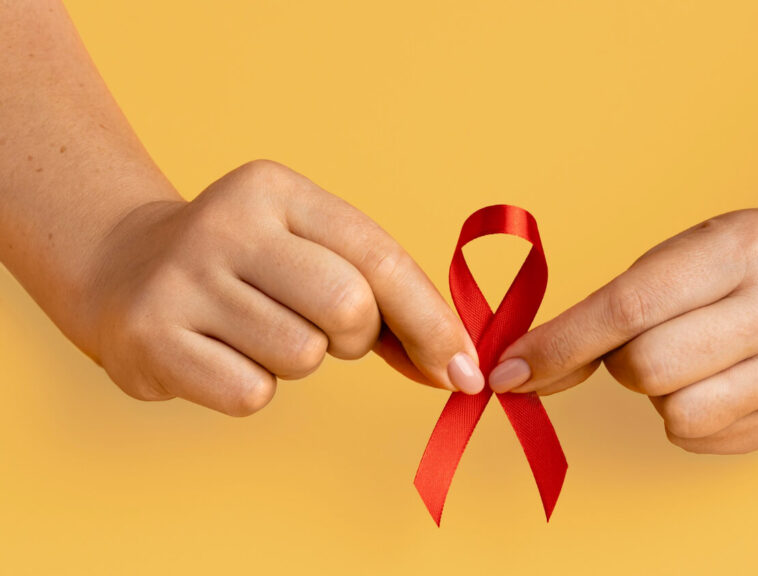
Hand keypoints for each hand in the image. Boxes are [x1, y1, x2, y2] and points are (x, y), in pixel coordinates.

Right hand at [81, 160, 483, 415]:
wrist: (121, 268)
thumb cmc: (246, 267)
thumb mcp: (309, 250)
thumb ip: (385, 297)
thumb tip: (458, 367)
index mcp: (277, 190)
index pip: (379, 257)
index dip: (432, 320)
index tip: (463, 368)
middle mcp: (227, 224)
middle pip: (349, 309)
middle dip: (355, 338)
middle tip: (323, 331)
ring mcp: (182, 279)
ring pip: (303, 356)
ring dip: (298, 360)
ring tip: (258, 332)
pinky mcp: (152, 338)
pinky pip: (252, 394)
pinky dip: (253, 388)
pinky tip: (221, 355)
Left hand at [487, 206, 757, 453]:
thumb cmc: (753, 257)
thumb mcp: (690, 249)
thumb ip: (615, 305)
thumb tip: (528, 370)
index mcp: (742, 249)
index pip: (629, 307)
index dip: (560, 344)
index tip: (511, 370)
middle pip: (647, 369)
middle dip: (623, 363)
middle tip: (648, 339)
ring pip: (675, 415)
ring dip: (660, 393)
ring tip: (696, 357)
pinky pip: (703, 440)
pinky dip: (692, 415)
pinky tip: (722, 379)